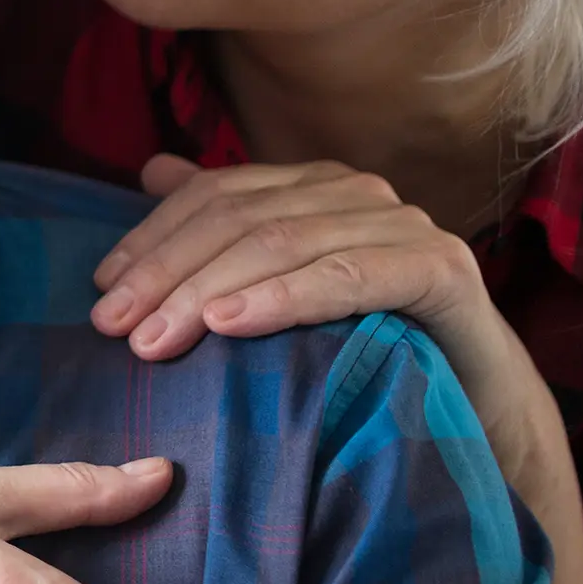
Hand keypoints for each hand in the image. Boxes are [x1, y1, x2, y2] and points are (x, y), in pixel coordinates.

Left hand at [91, 158, 515, 412]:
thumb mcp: (284, 293)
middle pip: (240, 217)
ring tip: (157, 337)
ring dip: (209, 289)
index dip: (153, 237)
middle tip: (114, 327)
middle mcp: (357, 193)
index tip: (102, 291)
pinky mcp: (440, 269)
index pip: (215, 194)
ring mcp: (403, 225)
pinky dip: (283, 297)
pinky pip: (348, 276)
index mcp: (314, 186)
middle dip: (167, 271)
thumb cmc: (372, 351)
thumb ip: (227, 226)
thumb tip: (153, 171)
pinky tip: (230, 323)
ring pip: (284, 242)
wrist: (481, 412)